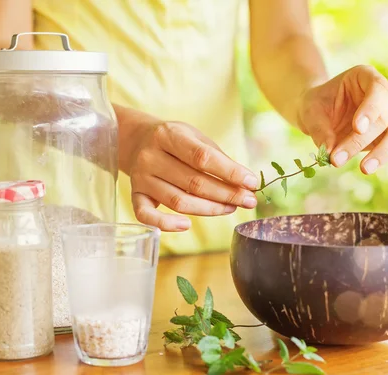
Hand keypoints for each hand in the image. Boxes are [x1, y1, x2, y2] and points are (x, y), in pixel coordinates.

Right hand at [129, 121, 258, 231]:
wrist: (136, 140)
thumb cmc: (174, 141)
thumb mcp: (195, 137)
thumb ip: (217, 158)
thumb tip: (245, 183)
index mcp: (168, 135)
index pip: (202, 157)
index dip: (230, 172)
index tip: (251, 183)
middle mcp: (151, 157)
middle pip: (193, 183)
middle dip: (226, 194)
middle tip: (248, 201)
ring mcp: (141, 178)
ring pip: (178, 201)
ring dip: (209, 209)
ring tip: (231, 208)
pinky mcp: (135, 196)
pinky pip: (147, 216)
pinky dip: (166, 224)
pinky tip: (186, 225)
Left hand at [297, 65, 387, 173]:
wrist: (318, 114)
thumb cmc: (316, 106)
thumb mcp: (310, 111)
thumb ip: (319, 129)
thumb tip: (330, 153)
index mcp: (365, 77)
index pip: (377, 89)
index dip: (371, 109)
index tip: (357, 128)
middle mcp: (383, 95)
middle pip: (384, 117)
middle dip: (361, 141)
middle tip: (337, 159)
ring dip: (384, 152)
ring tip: (364, 169)